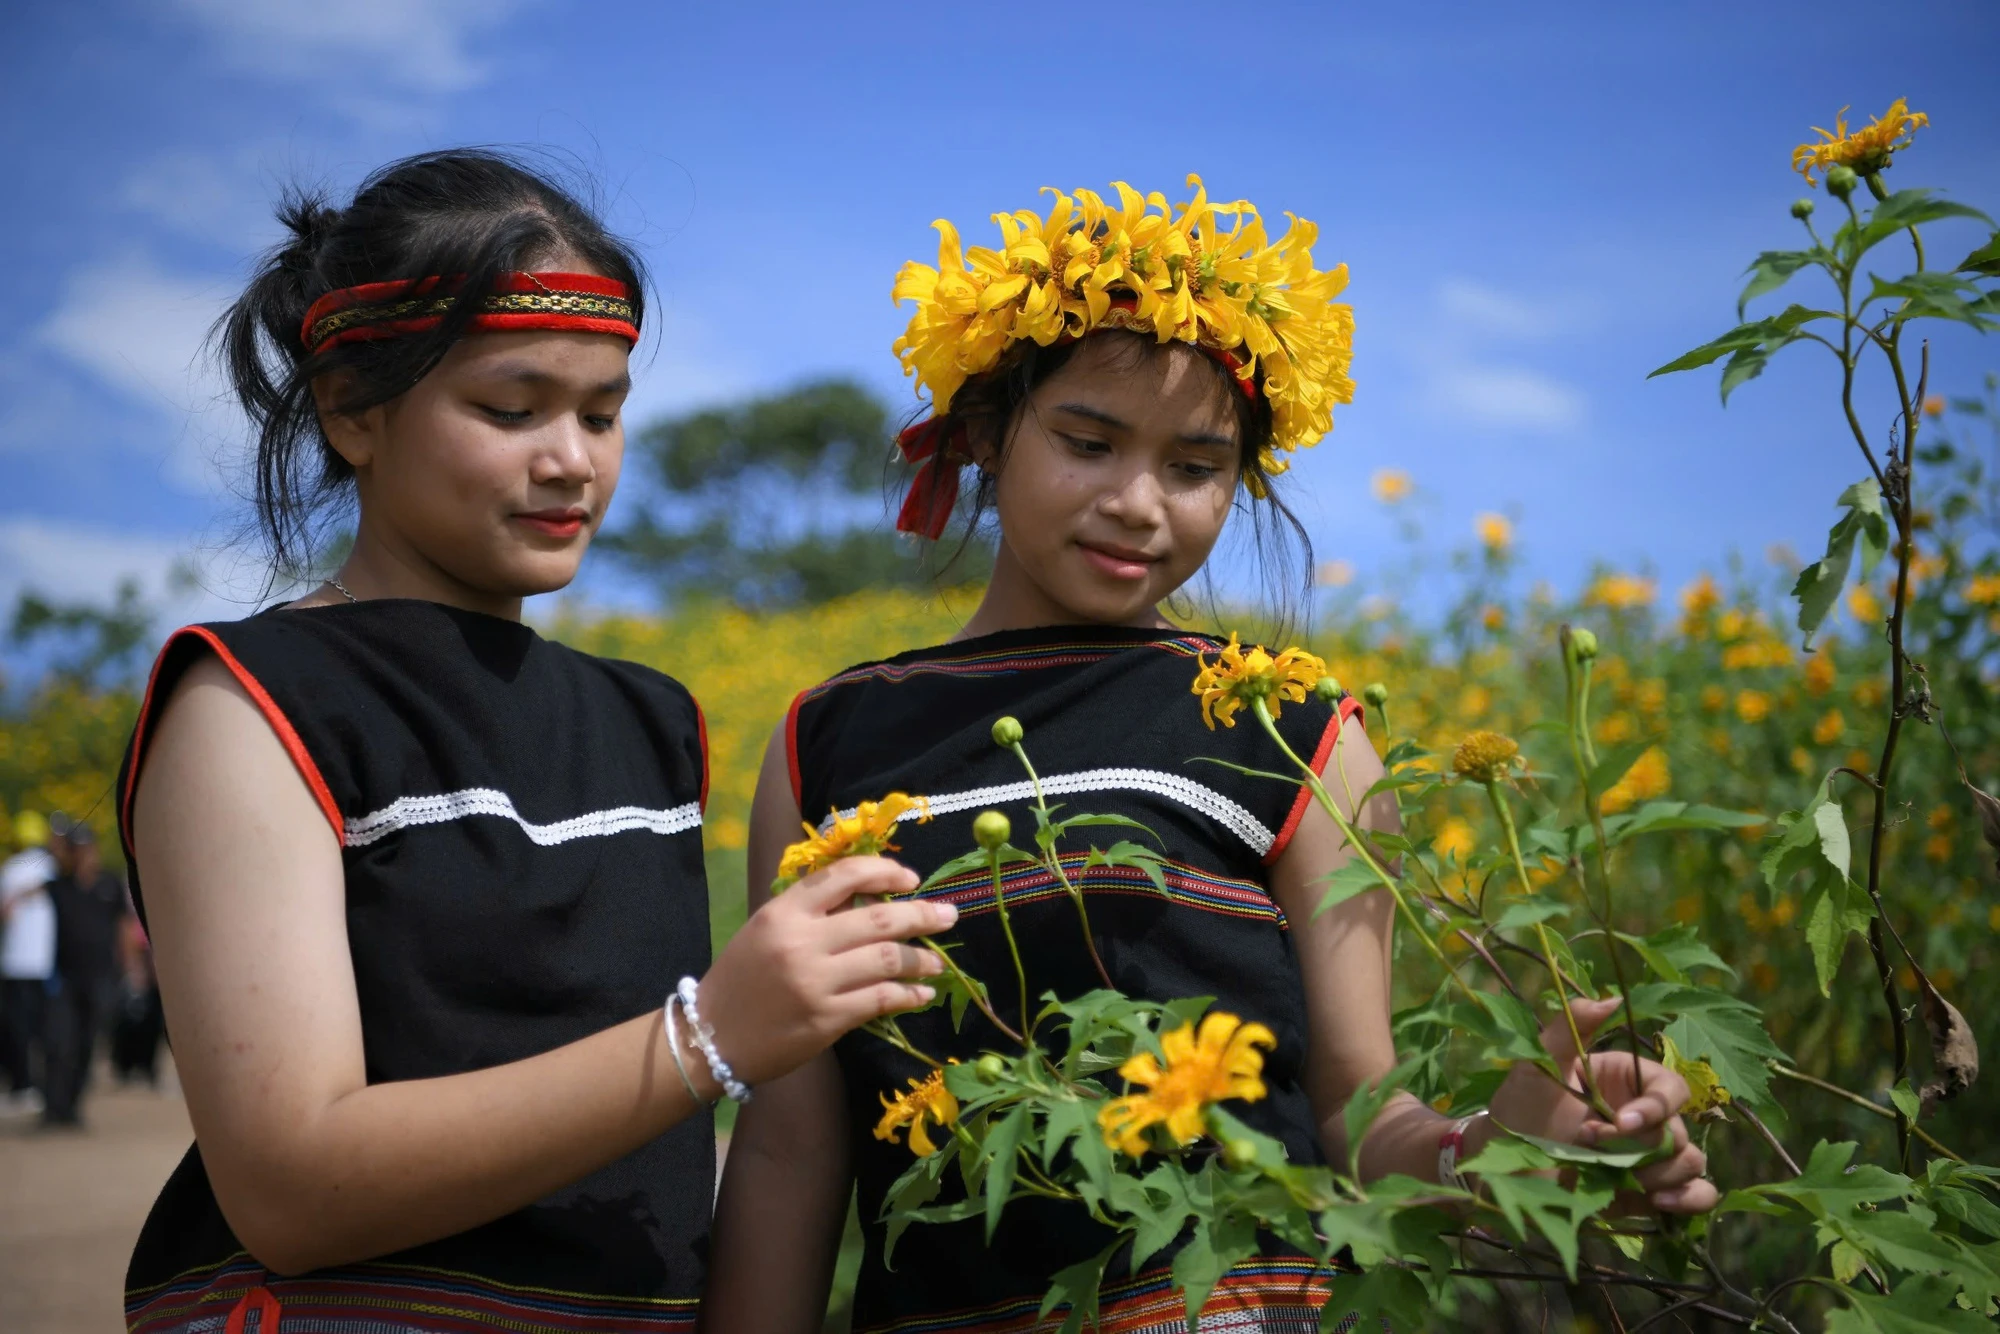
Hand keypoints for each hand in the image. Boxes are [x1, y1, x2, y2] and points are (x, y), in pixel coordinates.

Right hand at [694, 856, 956, 1089]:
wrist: (710, 1037)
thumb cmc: (741, 979)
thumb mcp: (766, 929)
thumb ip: (811, 912)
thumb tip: (872, 898)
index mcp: (783, 911)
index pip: (844, 875)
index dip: (885, 871)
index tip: (910, 879)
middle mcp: (801, 941)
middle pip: (879, 918)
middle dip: (922, 914)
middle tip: (949, 915)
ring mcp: (816, 981)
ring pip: (887, 959)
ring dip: (922, 959)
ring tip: (938, 963)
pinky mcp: (827, 1019)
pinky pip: (881, 999)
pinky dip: (908, 995)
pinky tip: (921, 995)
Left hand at [1485, 996, 1717, 1214]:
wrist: (1500, 1166)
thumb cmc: (1518, 1108)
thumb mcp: (1538, 1063)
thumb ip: (1571, 1027)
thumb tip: (1616, 998)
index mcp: (1626, 1082)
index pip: (1670, 1088)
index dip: (1657, 1106)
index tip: (1623, 1123)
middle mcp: (1643, 1119)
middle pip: (1680, 1130)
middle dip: (1642, 1146)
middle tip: (1591, 1147)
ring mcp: (1647, 1157)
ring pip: (1691, 1162)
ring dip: (1662, 1174)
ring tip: (1618, 1178)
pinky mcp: (1646, 1191)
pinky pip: (1695, 1194)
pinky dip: (1689, 1199)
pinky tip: (1660, 1202)